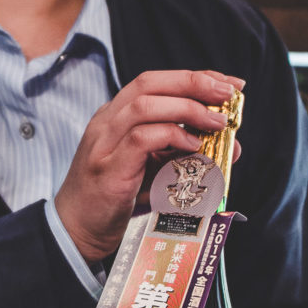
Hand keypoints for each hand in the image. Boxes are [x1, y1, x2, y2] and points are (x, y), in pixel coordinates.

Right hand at [54, 70, 244, 264]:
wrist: (76, 231)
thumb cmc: (115, 201)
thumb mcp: (155, 170)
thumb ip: (186, 154)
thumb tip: (231, 145)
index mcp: (117, 116)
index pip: (156, 81)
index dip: (194, 77)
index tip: (228, 83)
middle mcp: (107, 122)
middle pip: (149, 82)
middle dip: (194, 82)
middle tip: (227, 93)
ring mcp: (104, 143)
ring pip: (145, 105)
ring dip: (188, 108)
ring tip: (216, 122)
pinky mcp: (108, 168)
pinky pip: (141, 139)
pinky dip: (172, 137)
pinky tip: (193, 146)